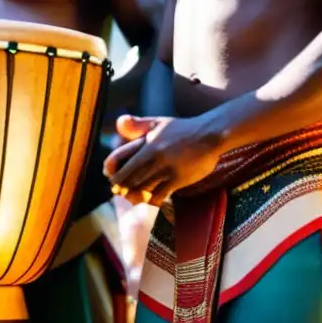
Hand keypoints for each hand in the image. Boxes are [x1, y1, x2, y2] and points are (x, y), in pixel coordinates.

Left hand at [103, 114, 223, 205]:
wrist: (210, 134)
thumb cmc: (181, 129)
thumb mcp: (157, 123)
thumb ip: (137, 125)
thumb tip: (119, 122)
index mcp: (146, 143)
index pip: (120, 160)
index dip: (113, 172)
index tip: (111, 179)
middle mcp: (154, 156)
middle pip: (130, 178)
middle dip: (122, 188)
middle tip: (119, 193)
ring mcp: (167, 168)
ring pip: (143, 188)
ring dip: (135, 196)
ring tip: (132, 199)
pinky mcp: (179, 179)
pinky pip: (160, 195)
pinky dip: (152, 200)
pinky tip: (151, 200)